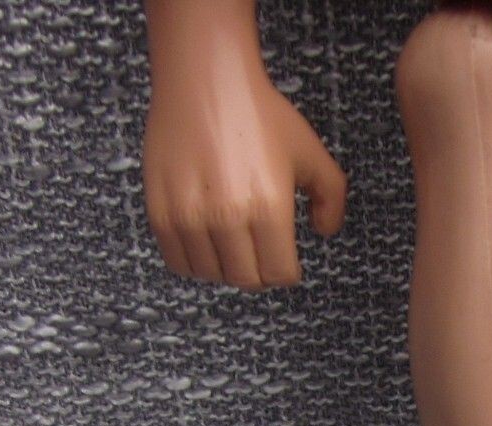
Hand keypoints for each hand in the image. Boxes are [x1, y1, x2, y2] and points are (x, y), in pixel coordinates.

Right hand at [142, 64, 346, 290]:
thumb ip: (332, 198)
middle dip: (258, 270)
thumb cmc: (258, 114)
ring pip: (211, 274)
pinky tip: (205, 239)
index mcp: (268, 208)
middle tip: (258, 249)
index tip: (284, 258)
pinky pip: (178, 261)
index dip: (286, 271)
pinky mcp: (159, 210)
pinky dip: (194, 260)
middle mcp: (226, 217)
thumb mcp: (311, 152)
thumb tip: (323, 232)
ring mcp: (189, 216)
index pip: (278, 275)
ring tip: (232, 241)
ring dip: (225, 266)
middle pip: (246, 279)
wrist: (204, 79)